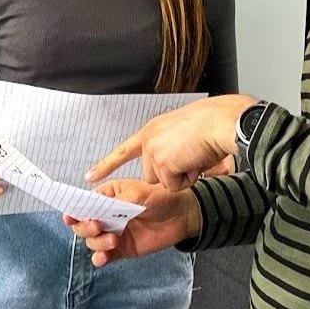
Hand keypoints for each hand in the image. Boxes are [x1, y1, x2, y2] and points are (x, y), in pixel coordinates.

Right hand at [63, 179, 200, 266]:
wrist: (181, 216)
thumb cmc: (161, 197)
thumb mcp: (141, 193)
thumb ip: (120, 200)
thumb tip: (101, 207)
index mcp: (108, 196)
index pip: (84, 203)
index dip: (74, 209)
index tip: (70, 216)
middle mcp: (106, 215)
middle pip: (82, 224)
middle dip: (84, 227)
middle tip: (97, 227)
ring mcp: (113, 232)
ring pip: (92, 241)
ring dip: (97, 242)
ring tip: (114, 240)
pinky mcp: (121, 249)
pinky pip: (104, 256)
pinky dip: (100, 258)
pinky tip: (102, 258)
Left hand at [85, 95, 257, 191]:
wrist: (219, 122)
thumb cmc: (211, 124)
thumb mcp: (182, 132)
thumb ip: (169, 146)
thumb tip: (169, 167)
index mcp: (152, 130)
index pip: (124, 150)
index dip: (107, 165)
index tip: (89, 176)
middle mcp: (148, 139)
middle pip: (152, 174)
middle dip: (172, 173)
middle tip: (190, 156)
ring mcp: (153, 151)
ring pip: (164, 182)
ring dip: (182, 176)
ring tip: (195, 156)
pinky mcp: (162, 164)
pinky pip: (175, 186)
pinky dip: (189, 180)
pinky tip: (196, 162)